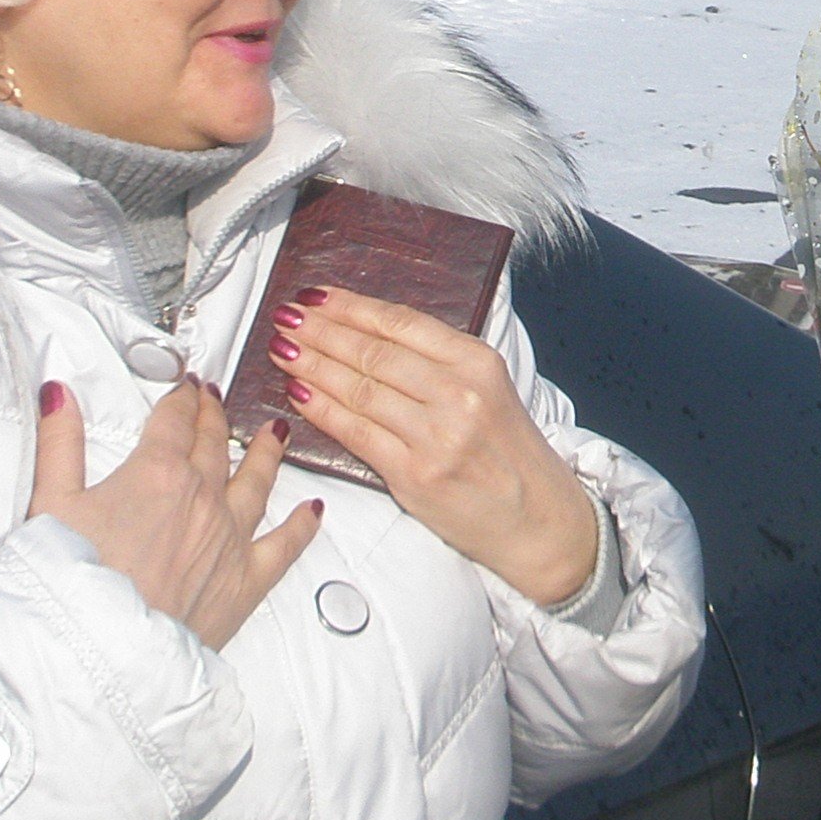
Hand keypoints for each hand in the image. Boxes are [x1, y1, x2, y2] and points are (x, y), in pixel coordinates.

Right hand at [31, 377, 321, 649]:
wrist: (99, 652)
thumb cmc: (71, 585)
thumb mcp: (50, 503)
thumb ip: (59, 443)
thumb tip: (58, 395)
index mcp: (157, 474)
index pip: (175, 420)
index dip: (180, 397)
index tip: (184, 387)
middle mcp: (202, 499)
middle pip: (214, 444)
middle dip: (214, 415)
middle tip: (215, 399)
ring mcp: (229, 539)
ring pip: (257, 482)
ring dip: (266, 453)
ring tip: (275, 434)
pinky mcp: (245, 582)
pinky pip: (285, 546)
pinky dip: (303, 526)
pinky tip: (314, 510)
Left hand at [270, 287, 600, 604]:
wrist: (538, 520)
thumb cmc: (509, 455)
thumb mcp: (490, 390)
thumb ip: (438, 363)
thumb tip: (369, 335)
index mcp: (477, 362)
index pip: (400, 323)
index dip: (350, 307)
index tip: (316, 298)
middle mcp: (459, 393)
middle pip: (372, 352)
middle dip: (320, 332)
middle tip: (285, 318)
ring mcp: (436, 435)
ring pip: (358, 388)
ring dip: (312, 365)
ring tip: (282, 350)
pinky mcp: (415, 474)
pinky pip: (355, 432)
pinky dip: (321, 410)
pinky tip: (298, 393)